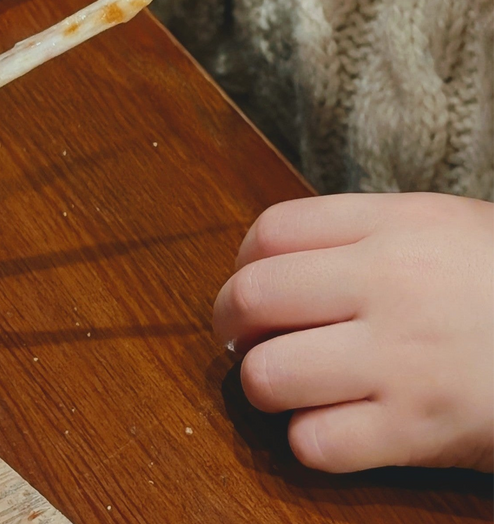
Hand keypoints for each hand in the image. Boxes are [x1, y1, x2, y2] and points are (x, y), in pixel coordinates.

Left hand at [213, 192, 493, 472]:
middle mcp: (388, 285)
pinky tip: (331, 426)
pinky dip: (308, 441)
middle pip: (253, 297)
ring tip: (285, 384)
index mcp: (391, 226)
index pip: (270, 231)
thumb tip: (271, 257)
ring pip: (269, 375)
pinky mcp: (420, 430)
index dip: (242, 262)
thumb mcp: (440, 226)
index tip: (252, 284)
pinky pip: (317, 444)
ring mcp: (401, 360)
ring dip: (263, 385)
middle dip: (230, 323)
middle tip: (243, 338)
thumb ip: (357, 231)